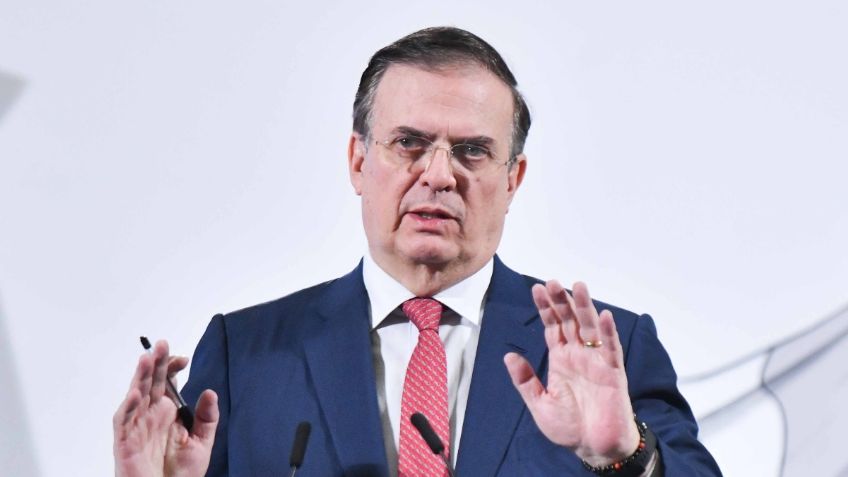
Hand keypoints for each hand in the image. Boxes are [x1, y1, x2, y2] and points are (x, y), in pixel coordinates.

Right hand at [113, 340, 218, 476]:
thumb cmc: (180, 475)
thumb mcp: (202, 442)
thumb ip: (207, 418)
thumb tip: (210, 392)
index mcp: (167, 413)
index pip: (167, 382)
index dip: (172, 367)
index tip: (184, 358)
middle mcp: (150, 416)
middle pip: (151, 382)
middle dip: (155, 363)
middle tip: (161, 344)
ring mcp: (136, 427)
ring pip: (135, 396)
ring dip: (140, 378)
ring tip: (147, 359)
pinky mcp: (125, 442)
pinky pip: (124, 421)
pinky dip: (128, 407)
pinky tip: (136, 393)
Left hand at [504, 281, 639, 466]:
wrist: (594, 448)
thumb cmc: (569, 427)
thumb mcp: (539, 404)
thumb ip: (525, 380)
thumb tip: (508, 356)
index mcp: (560, 359)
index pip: (552, 326)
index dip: (545, 308)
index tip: (537, 288)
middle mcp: (578, 355)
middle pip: (569, 321)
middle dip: (561, 301)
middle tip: (552, 281)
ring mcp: (596, 361)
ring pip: (590, 328)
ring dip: (584, 307)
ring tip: (578, 286)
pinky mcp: (613, 372)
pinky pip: (611, 348)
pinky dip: (608, 332)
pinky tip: (604, 315)